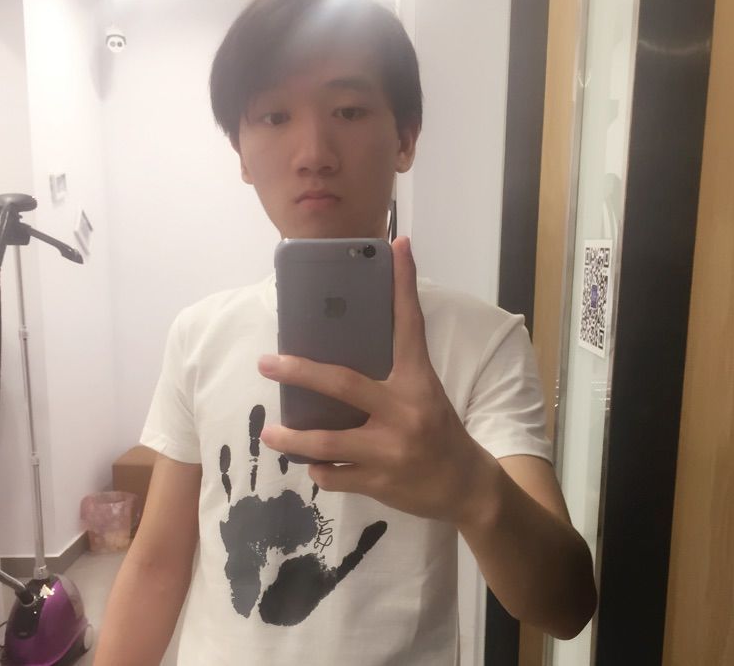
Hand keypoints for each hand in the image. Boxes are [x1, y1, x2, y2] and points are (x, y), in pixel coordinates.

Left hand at [258, 236, 497, 526]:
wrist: (466, 487)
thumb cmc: (440, 430)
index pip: (410, 325)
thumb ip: (392, 375)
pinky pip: (335, 475)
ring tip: (270, 434)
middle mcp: (404, 411)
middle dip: (300, 372)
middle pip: (343, 384)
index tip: (397, 246)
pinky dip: (320, 469)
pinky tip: (314, 464)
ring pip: (328, 441)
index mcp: (419, 381)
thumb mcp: (425, 394)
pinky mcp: (381, 481)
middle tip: (267, 363)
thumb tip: (342, 354)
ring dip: (293, 439)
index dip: (403, 285)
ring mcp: (391, 449)